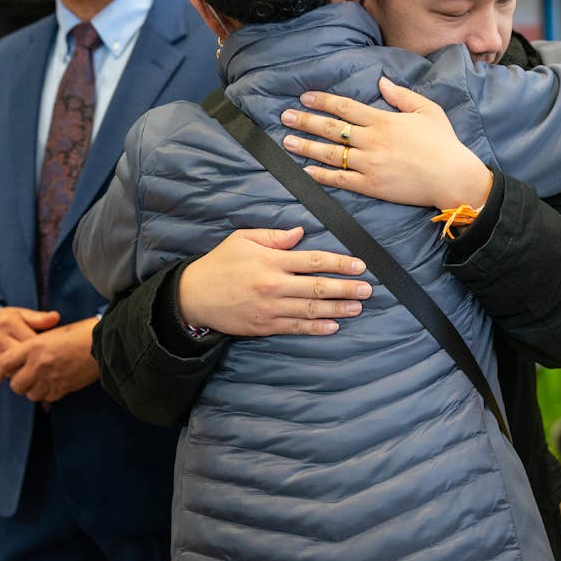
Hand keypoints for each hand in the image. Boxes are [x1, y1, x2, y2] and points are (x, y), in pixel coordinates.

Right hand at [0, 307, 60, 370]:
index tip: (55, 350)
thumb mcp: (19, 314)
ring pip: (16, 369)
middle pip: (24, 357)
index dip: (46, 347)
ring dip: (29, 372)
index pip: (33, 340)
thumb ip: (38, 318)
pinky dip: (19, 376)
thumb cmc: (2, 321)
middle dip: (38, 362)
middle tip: (50, 363)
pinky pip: (7, 375)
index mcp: (9, 323)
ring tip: (41, 370)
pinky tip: (28, 374)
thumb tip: (56, 317)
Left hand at [0, 317, 100, 402]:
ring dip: (34, 390)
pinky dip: (49, 393)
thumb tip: (24, 359)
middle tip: (23, 378)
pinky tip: (55, 384)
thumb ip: (35, 347)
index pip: (3, 363)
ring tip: (41, 381)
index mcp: (33, 347)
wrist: (103, 343)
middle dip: (18, 383)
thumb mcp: (52, 333)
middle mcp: (38, 364)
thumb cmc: (80, 333)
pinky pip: (48, 397)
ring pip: (31, 394)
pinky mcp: (63, 388)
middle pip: (16, 385)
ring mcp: (50, 378)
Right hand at [178, 227, 371, 336]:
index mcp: (271, 260)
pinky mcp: (264, 326)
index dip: (340, 263)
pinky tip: (333, 326)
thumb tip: (300, 232)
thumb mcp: (243, 239)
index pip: (314, 260)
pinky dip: (316, 327)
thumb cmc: (219, 263)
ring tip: (357, 308)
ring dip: (337, 309)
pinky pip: (295, 327)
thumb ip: (273, 236)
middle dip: (346, 288)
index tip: (359, 265)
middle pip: (318, 287)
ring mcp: (270, 308)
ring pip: (311, 309)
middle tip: (367, 290)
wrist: (193, 295)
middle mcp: (274, 285)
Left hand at [282, 77, 492, 210]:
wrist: (452, 177)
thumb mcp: (427, 110)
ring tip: (288, 141)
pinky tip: (306, 171)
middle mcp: (372, 140)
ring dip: (307, 146)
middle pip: (332, 128)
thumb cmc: (443, 143)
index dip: (323, 101)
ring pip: (331, 154)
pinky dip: (321, 176)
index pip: (345, 107)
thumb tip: (381, 81)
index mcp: (383, 120)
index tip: (305, 97)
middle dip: (306, 121)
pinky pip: (341, 180)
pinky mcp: (371, 186)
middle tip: (285, 116)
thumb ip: (401, 95)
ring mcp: (370, 164)